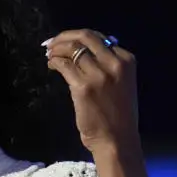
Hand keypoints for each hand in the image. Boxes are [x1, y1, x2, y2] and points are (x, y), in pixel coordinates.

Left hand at [43, 29, 139, 153]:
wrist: (116, 140)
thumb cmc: (118, 115)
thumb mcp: (122, 83)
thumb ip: (109, 65)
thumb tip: (85, 50)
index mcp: (127, 61)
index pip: (100, 38)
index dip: (79, 37)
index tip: (67, 41)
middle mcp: (114, 64)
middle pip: (85, 37)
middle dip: (65, 36)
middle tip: (51, 43)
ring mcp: (98, 75)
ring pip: (72, 49)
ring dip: (56, 49)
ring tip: (49, 55)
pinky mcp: (82, 87)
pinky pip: (64, 65)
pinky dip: (54, 61)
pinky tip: (51, 65)